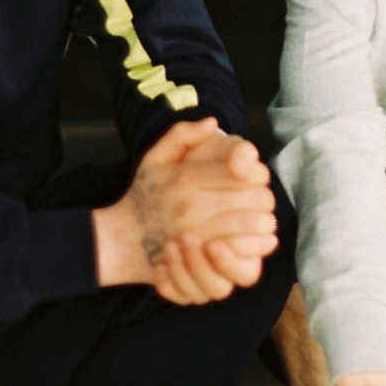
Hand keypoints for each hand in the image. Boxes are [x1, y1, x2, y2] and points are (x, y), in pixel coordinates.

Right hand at [93, 118, 278, 300]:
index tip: (249, 175)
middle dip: (263, 195)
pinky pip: (245, 252)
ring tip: (257, 218)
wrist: (121, 241)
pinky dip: (257, 245)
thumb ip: (182, 135)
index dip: (256, 171)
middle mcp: (193, 206)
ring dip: (264, 220)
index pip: (243, 170)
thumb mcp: (154, 158)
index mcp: (186, 179)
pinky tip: (255, 240)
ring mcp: (199, 236)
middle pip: (257, 196)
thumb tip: (213, 123)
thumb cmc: (143, 197)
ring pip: (256, 223)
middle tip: (257, 198)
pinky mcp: (203, 262)